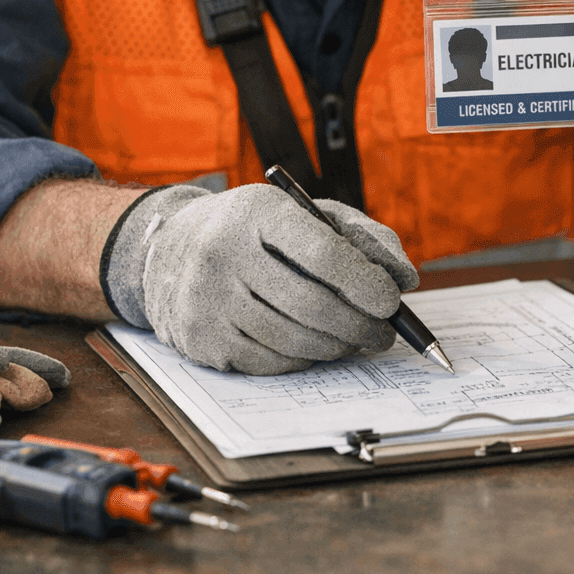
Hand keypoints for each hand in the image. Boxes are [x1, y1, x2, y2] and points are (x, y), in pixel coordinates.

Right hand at [101, 184, 417, 373]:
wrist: (170, 250)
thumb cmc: (256, 232)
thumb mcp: (305, 213)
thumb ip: (363, 236)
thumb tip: (404, 278)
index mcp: (257, 211)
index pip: (322, 252)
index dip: (364, 282)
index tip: (391, 300)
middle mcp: (223, 252)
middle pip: (312, 305)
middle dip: (360, 325)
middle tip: (384, 333)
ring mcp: (206, 299)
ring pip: (295, 339)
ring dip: (338, 346)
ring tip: (356, 340)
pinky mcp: (200, 339)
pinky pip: (271, 362)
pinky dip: (304, 359)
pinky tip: (316, 346)